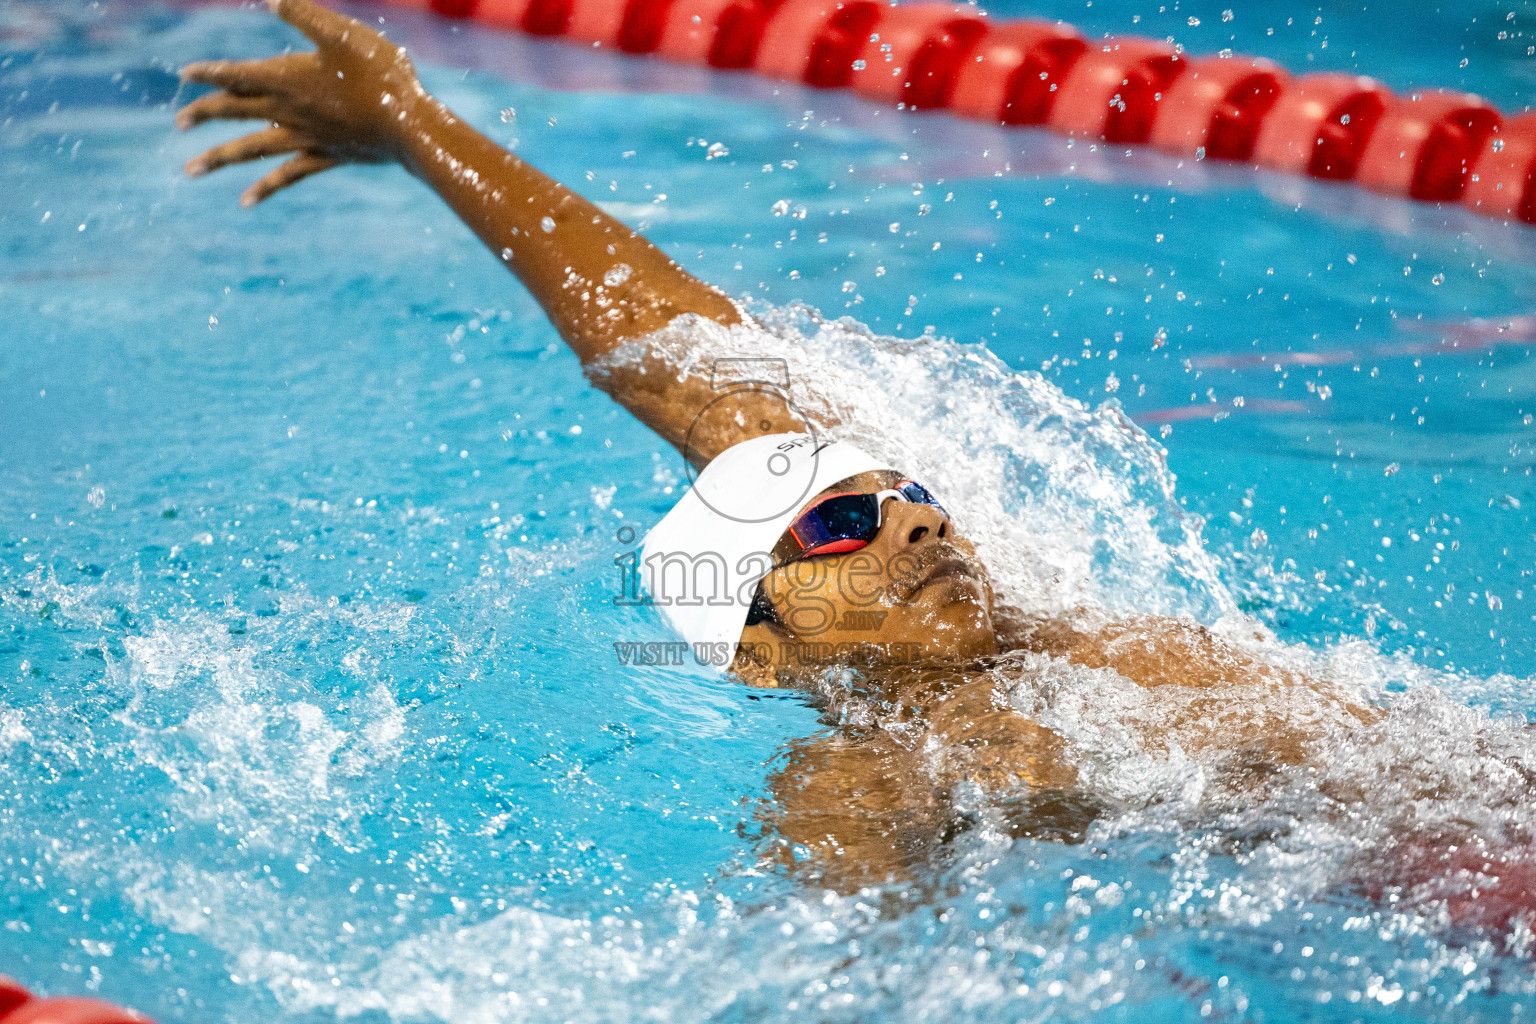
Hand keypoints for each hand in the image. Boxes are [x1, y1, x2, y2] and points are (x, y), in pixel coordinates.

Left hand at [176, 0, 427, 205]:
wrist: (409, 126)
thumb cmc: (380, 75)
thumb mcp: (342, 33)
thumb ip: (303, 15)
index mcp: (287, 78)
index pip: (236, 74)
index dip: (209, 73)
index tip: (184, 75)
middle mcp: (287, 110)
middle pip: (234, 111)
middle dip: (203, 114)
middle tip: (179, 122)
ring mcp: (304, 138)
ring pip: (250, 148)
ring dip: (217, 158)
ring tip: (190, 170)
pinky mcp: (324, 157)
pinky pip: (286, 175)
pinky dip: (264, 187)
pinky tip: (245, 201)